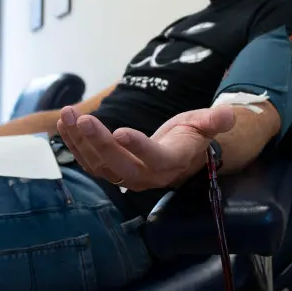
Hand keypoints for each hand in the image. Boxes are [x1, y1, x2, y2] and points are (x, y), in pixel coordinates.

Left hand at [57, 106, 235, 190]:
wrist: (181, 152)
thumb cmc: (194, 134)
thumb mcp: (206, 123)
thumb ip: (214, 120)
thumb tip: (227, 114)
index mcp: (172, 162)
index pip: (155, 159)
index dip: (138, 147)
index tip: (119, 131)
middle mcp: (148, 175)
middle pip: (120, 165)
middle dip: (99, 143)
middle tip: (83, 119)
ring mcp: (127, 176)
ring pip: (99, 165)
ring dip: (80, 142)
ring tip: (68, 115)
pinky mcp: (111, 170)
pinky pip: (89, 162)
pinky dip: (75, 144)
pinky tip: (64, 123)